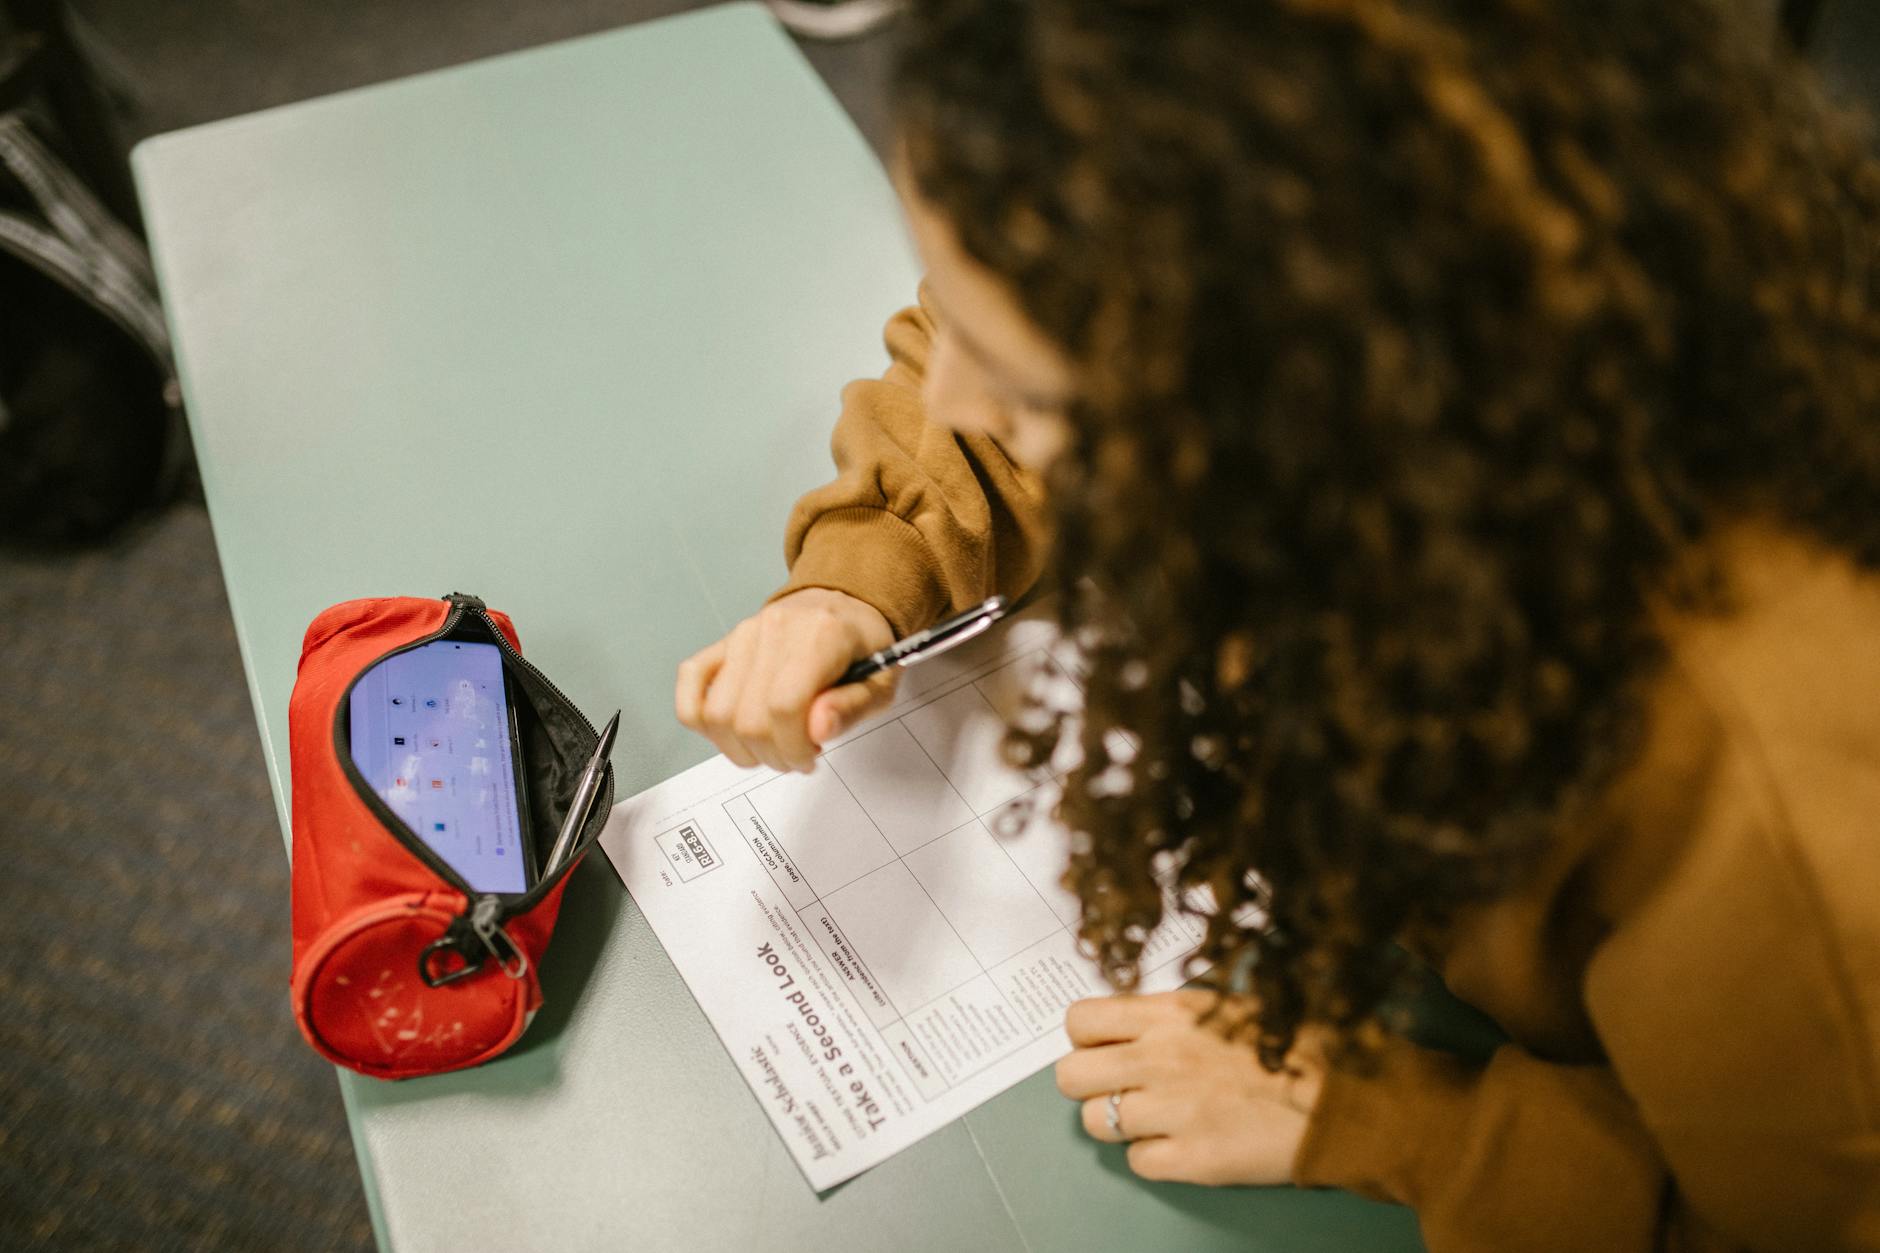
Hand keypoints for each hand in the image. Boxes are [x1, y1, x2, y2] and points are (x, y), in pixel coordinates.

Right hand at [674, 588, 898, 773]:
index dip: (793, 747)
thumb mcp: (881, 682)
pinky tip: (733, 732)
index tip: (809, 758)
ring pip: (716, 713)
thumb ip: (851, 708)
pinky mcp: (722, 643)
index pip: (785, 706)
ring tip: (771, 747)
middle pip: (748, 718)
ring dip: (740, 748)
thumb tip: (816, 731)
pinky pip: (690, 682)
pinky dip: (701, 718)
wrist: (841, 605)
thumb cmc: (862, 647)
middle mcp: (774, 630)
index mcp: (821, 635)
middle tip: (795, 757)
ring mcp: (742, 635)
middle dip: (771, 756)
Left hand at [1054, 990, 1326, 1186]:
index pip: (1080, 1019)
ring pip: (1096, 1122)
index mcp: (1171, 1013)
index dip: (1088, 1038)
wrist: (1348, 1101)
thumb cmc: (1298, 1049)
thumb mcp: (1229, 1008)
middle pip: (1072, 1075)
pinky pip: (1137, 1161)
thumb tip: (1129, 1025)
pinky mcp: (1193, 1159)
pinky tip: (1183, 1143)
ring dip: (1120, 1123)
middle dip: (1091, 1084)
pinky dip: (1154, 1156)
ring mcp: (1174, 1110)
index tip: (1107, 1048)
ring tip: (1157, 1118)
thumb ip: (1172, 1016)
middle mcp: (1162, 1057)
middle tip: (1123, 1089)